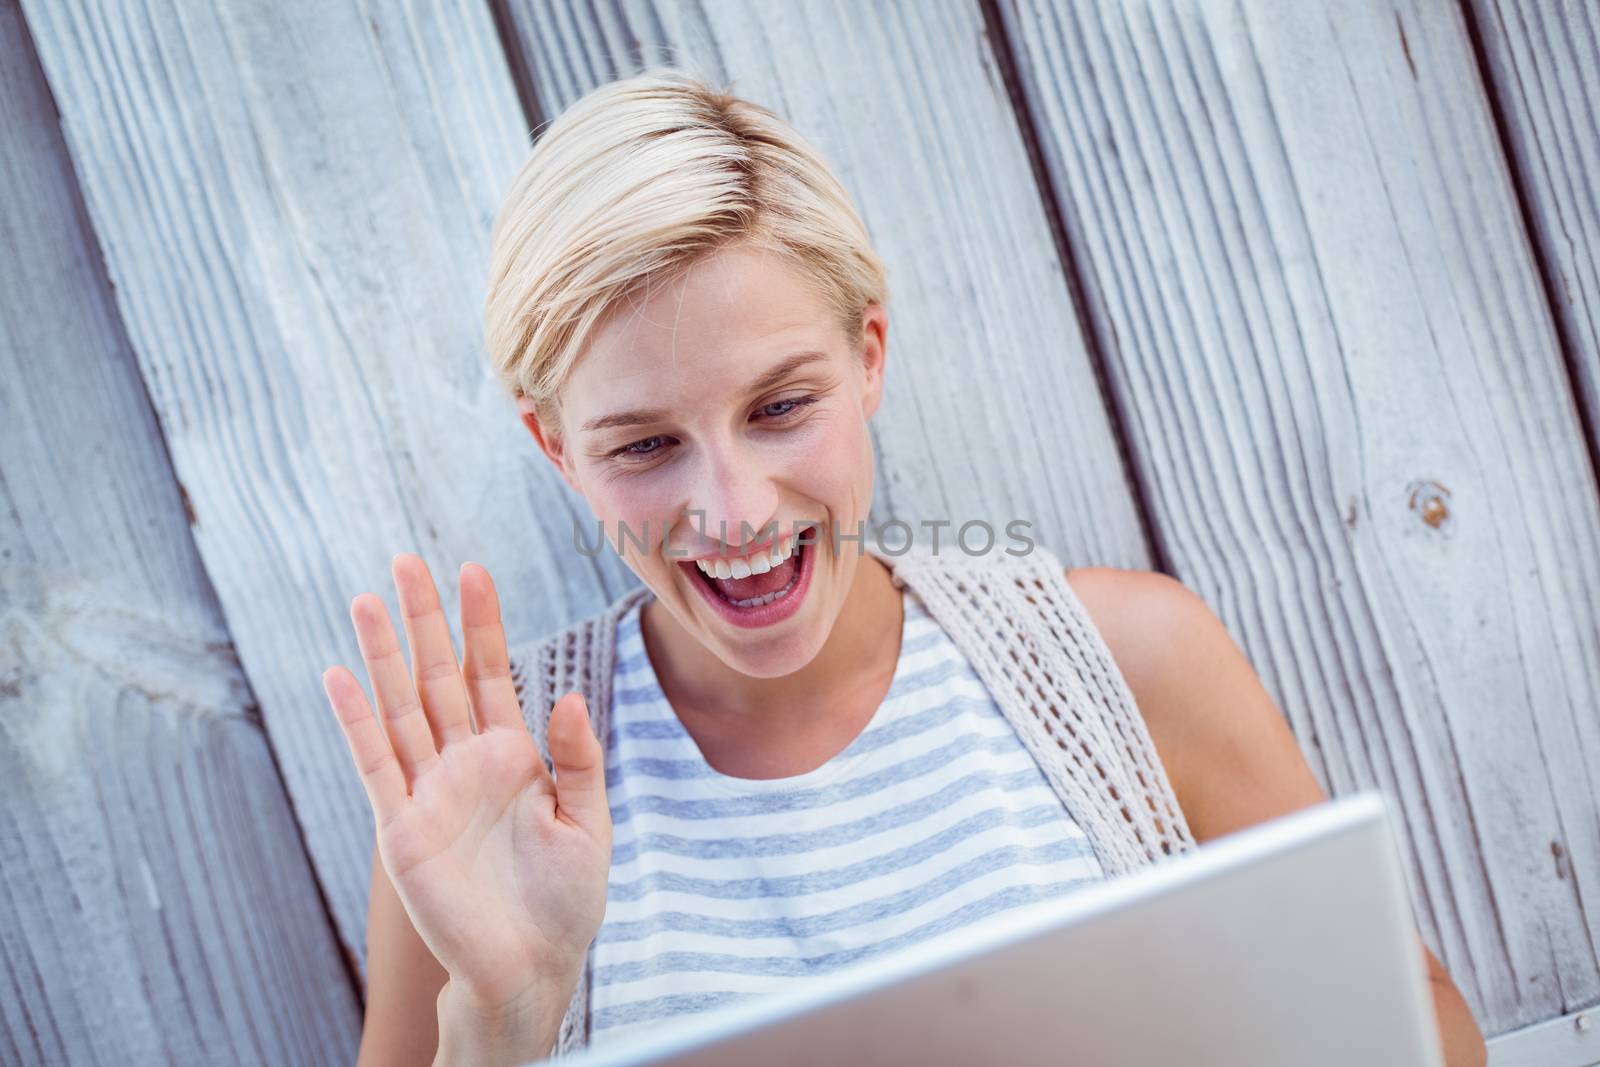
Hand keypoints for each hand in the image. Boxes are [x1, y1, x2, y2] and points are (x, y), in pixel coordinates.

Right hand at [322, 555, 610, 1024]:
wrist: (529, 968)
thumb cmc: (565, 903)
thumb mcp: (588, 824)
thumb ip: (578, 759)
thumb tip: (565, 696)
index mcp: (514, 757)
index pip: (493, 673)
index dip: (482, 623)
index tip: (472, 570)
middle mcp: (466, 763)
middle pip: (439, 676)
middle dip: (424, 620)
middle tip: (406, 562)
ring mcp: (430, 790)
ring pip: (402, 707)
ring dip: (383, 655)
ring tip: (366, 599)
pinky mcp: (401, 826)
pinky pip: (374, 762)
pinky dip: (356, 719)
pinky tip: (339, 675)